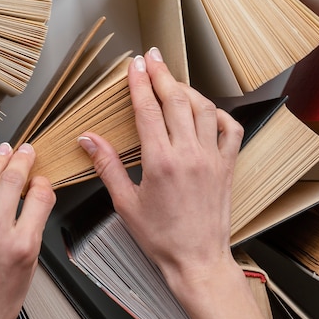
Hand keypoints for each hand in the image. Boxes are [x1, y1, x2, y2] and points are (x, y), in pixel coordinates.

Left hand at [0, 143, 55, 318]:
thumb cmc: (0, 302)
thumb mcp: (30, 267)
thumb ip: (32, 229)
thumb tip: (35, 200)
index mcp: (22, 246)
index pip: (39, 196)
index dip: (43, 181)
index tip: (41, 178)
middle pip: (10, 180)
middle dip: (20, 159)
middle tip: (25, 150)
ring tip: (4, 152)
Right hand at [78, 48, 278, 318]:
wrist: (197, 259)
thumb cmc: (161, 237)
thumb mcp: (125, 204)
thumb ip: (107, 166)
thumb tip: (89, 140)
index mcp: (160, 162)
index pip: (148, 110)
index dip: (139, 83)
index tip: (134, 66)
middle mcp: (189, 154)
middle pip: (176, 100)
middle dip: (162, 74)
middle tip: (152, 59)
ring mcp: (212, 158)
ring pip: (203, 109)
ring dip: (187, 90)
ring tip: (173, 82)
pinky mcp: (226, 166)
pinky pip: (230, 128)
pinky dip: (218, 113)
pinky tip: (206, 111)